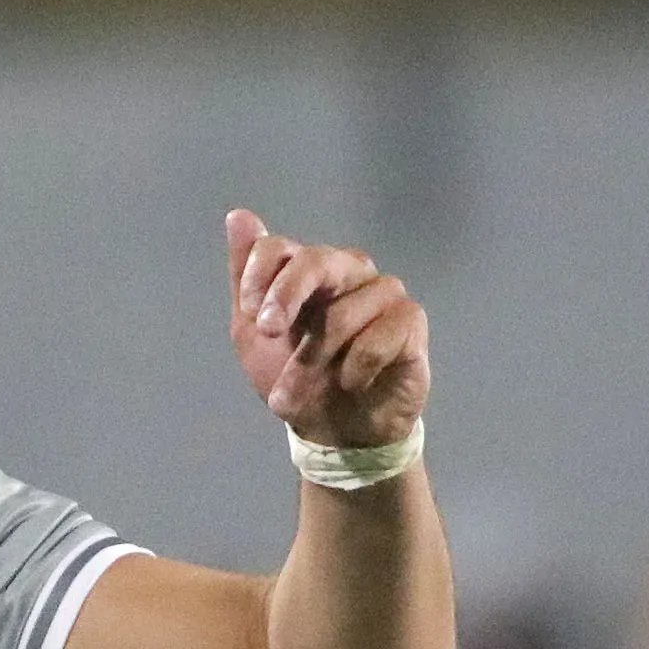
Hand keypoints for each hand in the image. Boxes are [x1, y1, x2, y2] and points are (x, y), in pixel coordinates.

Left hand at [224, 209, 428, 451]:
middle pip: (318, 261)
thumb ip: (244, 282)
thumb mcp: (254, 338)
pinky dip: (357, 367)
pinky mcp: (410, 322)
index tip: (250, 313)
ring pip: (344, 313)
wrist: (337, 432)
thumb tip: (238, 215)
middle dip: (288, 296)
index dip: (259, 273)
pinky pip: (380, 336)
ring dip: (311, 363)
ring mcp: (382, 294)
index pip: (279, 248)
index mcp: (307, 273)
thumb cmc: (297, 380)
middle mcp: (348, 272)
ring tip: (295, 395)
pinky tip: (351, 383)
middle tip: (269, 332)